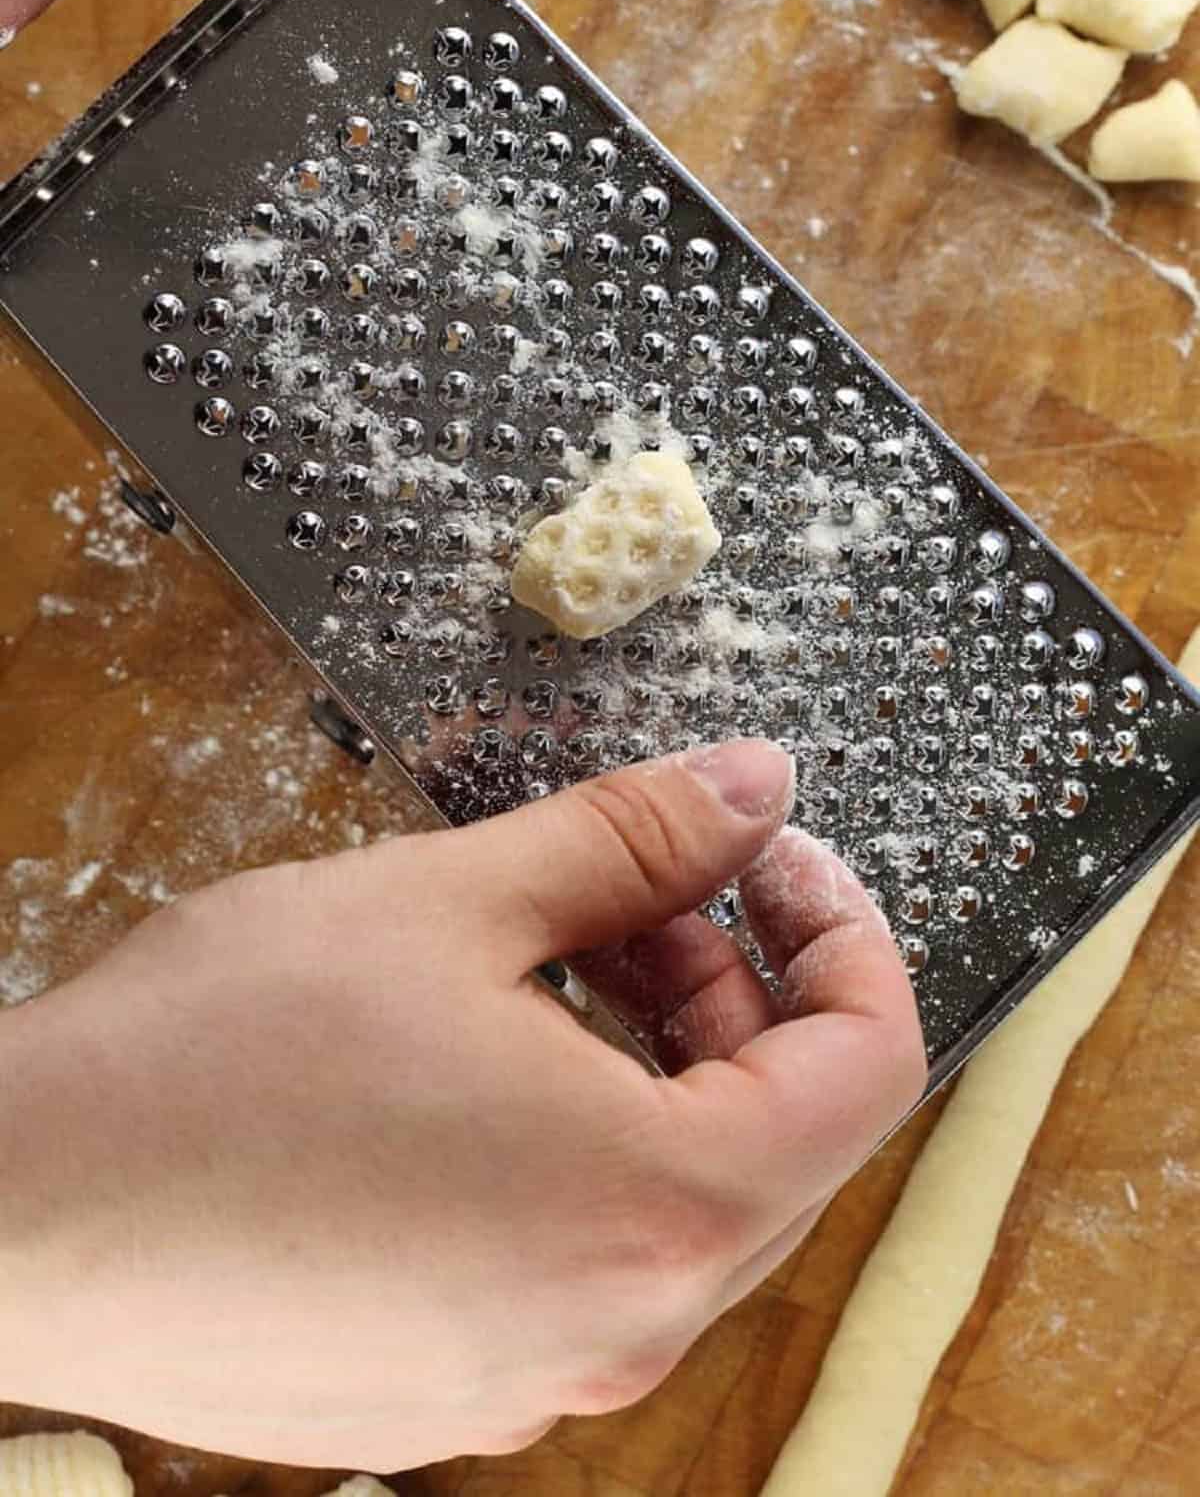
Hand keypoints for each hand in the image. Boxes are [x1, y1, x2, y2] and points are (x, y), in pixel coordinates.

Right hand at [0, 739, 923, 1472]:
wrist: (17, 1209)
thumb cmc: (220, 1058)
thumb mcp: (453, 900)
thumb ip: (636, 838)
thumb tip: (758, 786)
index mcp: (658, 1212)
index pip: (867, 1072)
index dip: (844, 934)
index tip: (770, 856)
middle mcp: (617, 1333)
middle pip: (775, 1139)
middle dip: (731, 984)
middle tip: (635, 882)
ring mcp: (528, 1386)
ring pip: (672, 1199)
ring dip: (648, 1058)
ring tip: (540, 953)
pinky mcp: (445, 1393)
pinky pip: (576, 1259)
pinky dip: (575, 1144)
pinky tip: (470, 1060)